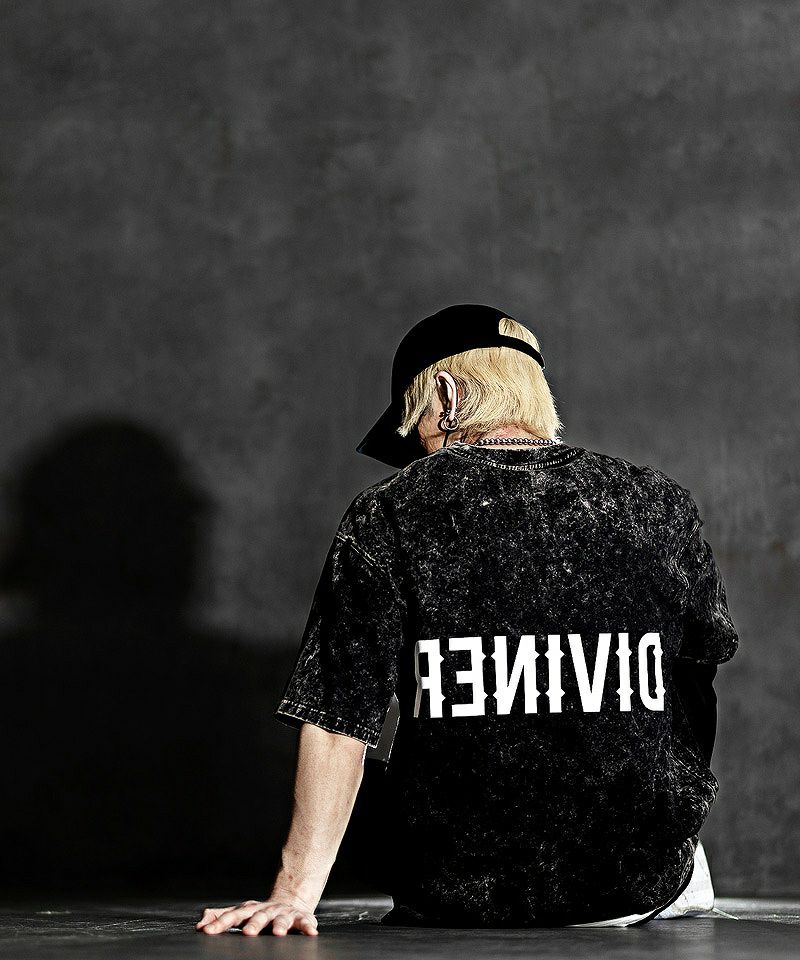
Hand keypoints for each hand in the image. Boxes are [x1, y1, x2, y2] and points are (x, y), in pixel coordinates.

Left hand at [196, 895, 319, 936]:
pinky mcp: (300, 917)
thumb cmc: (260, 913)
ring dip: (280, 925)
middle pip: (258, 916)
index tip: (207, 931)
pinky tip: (311, 932)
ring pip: (281, 919)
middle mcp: (266, 909)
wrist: (289, 902)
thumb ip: (221, 916)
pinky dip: (307, 926)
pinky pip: (304, 921)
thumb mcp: (241, 913)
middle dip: (253, 924)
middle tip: (247, 933)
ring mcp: (283, 912)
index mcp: (249, 910)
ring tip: (278, 933)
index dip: (220, 923)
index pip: (232, 916)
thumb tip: (200, 923)